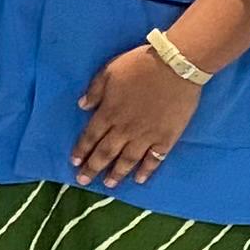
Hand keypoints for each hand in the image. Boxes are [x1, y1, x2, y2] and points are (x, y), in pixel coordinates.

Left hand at [71, 42, 199, 187]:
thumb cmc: (140, 65)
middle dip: (93, 168)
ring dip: (117, 173)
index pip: (90, 136)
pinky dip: (147, 171)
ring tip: (109, 185)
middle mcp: (125, 129)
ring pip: (128, 160)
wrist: (175, 66)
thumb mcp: (109, 71)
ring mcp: (146, 136)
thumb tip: (82, 106)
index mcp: (109, 113)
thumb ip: (95, 91)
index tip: (74, 162)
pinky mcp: (166, 138)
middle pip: (106, 153)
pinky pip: (154, 159)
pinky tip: (140, 179)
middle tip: (84, 181)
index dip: (81, 150)